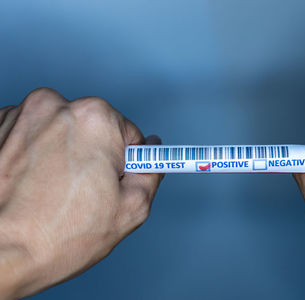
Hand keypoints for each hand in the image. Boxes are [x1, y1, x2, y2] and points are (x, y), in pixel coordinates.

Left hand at [0, 88, 162, 298]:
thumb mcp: (130, 209)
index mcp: (95, 119)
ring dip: (60, 155)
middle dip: (92, 156)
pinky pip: (29, 137)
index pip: (128, 134)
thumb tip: (154, 154)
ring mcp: (19, 115)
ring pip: (59, 132)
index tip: (110, 181)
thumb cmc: (55, 236)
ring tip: (50, 192)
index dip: (123, 164)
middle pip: (92, 129)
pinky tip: (28, 185)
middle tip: (80, 194)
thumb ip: (151, 173)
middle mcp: (55, 106)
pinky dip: (32, 155)